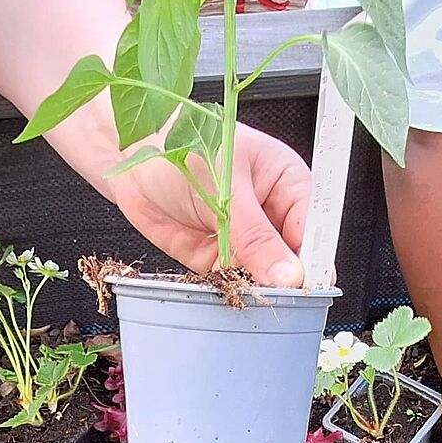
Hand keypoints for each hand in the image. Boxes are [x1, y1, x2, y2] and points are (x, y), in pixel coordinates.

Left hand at [105, 124, 310, 286]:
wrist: (128, 156)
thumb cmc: (180, 146)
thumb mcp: (226, 188)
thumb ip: (257, 237)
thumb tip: (289, 275)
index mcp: (286, 182)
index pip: (313, 228)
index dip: (313, 258)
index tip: (307, 285)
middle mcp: (269, 213)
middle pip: (292, 258)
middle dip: (285, 280)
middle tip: (278, 296)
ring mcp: (243, 238)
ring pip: (264, 276)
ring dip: (257, 289)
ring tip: (249, 292)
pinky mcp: (216, 258)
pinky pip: (232, 283)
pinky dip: (230, 291)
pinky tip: (227, 292)